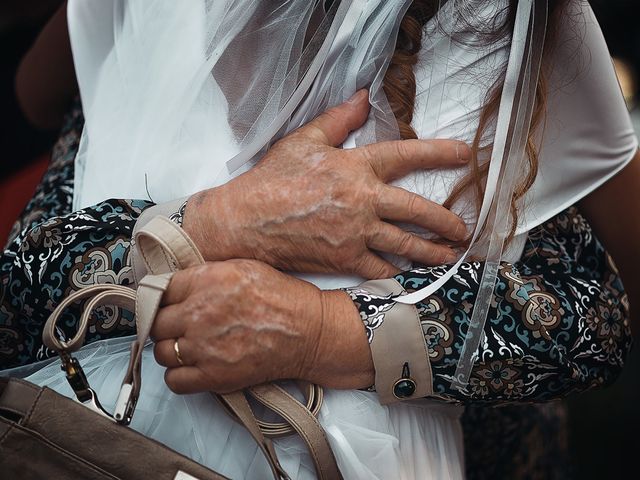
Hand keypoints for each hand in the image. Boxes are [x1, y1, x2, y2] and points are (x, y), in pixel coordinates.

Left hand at [151, 261, 372, 393]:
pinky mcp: (213, 375)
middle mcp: (199, 313)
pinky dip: (180, 376)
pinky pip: (174, 381)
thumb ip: (205, 274)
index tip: (170, 303)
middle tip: (181, 325)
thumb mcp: (243, 267)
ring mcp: (203, 347)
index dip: (164, 297)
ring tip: (190, 347)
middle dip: (167, 324)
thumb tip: (178, 284)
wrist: (309, 331)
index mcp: (206, 281)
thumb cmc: (282, 298)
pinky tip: (194, 367)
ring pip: (162, 352)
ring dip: (172, 350)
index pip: (159, 289)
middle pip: (156, 322)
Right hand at [183, 89, 469, 278]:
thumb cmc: (272, 179)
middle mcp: (363, 201)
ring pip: (406, 244)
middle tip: (464, 228)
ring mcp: (356, 233)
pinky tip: (410, 276)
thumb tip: (362, 97)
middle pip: (418, 210)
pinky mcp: (344, 260)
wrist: (246, 221)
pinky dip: (397, 273)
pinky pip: (379, 269)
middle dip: (446, 221)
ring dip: (432, 252)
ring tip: (450, 256)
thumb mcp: (304, 140)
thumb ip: (339, 120)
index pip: (407, 156)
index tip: (466, 155)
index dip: (439, 153)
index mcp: (355, 167)